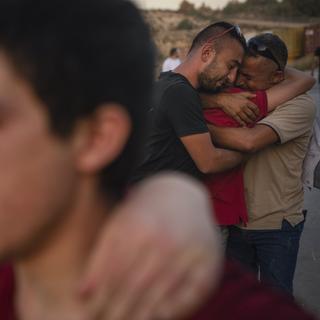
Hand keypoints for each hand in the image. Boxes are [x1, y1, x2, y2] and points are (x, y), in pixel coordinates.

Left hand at [78, 173, 222, 319]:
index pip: (115, 274)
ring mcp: (190, 252)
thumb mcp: (118, 224)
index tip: (92, 313)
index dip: (101, 299)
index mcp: (139, 229)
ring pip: (161, 293)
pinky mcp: (209, 261)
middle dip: (118, 312)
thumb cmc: (144, 213)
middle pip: (136, 288)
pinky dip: (174, 310)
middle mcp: (166, 241)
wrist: (180, 194)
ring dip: (142, 314)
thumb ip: (100, 257)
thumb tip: (81, 295)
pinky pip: (190, 295)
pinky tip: (159, 316)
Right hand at [201, 92, 259, 125]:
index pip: (255, 108)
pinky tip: (245, 125)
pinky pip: (240, 121)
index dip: (257, 112)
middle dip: (254, 118)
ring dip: (249, 121)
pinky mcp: (234, 115)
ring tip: (251, 123)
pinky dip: (243, 124)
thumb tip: (256, 95)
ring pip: (246, 118)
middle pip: (251, 114)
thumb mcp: (241, 93)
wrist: (223, 100)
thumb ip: (249, 95)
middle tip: (255, 120)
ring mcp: (239, 112)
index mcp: (246, 102)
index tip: (258, 114)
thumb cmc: (232, 96)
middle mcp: (243, 107)